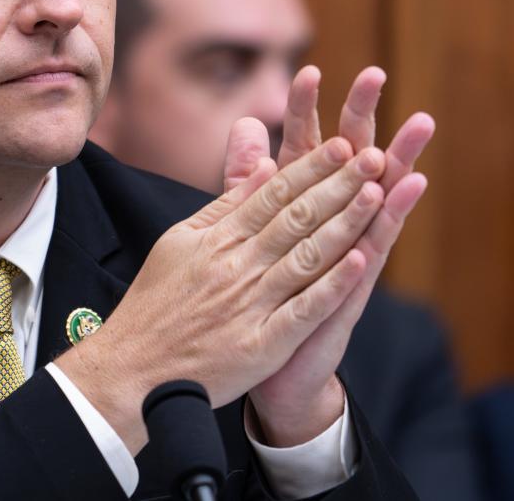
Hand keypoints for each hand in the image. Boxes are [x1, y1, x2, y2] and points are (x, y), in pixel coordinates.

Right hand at [58, 136, 386, 453]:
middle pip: (297, 218)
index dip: (310, 168)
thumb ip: (225, 205)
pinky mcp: (262, 344)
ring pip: (307, 256)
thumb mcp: (180, 241)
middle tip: (373, 156)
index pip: (273, 195)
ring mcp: (251, 304)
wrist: (135, 368)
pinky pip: (304, 310)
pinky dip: (332, 285)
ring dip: (345, 224)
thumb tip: (264, 167)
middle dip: (339, 185)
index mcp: (218, 239)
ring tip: (378, 195)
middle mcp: (237, 266)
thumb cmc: (157, 302)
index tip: (341, 145)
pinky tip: (362, 262)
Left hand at [226, 66, 434, 445]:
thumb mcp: (249, 227)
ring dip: (396, 157)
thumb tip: (245, 125)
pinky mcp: (354, 283)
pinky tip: (408, 190)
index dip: (303, 109)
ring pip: (375, 194)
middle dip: (362, 116)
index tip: (306, 68)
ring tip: (416, 123)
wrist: (272, 362)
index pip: (303, 146)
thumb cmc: (264, 288)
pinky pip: (376, 243)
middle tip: (375, 74)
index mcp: (299, 203)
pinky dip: (390, 216)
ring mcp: (348, 248)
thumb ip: (246, 179)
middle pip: (348, 158)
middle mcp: (330, 219)